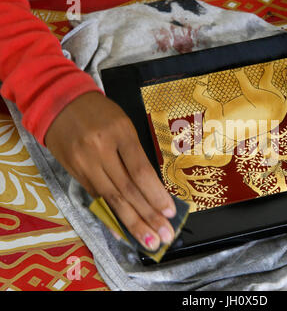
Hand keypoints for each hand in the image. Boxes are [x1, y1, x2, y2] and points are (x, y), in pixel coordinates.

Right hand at [45, 92, 175, 250]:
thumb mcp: (123, 125)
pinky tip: (123, 229)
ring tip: (149, 240)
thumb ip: (135, 154)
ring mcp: (84, 163)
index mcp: (120, 133)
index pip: (141, 171)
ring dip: (131, 222)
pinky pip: (96, 197)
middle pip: (127, 190)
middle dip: (148, 216)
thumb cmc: (100, 113)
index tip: (171, 212)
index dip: (156, 195)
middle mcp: (100, 150)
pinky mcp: (73, 173)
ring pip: (111, 198)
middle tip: (164, 237)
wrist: (58, 102)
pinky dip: (111, 215)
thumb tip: (153, 189)